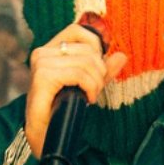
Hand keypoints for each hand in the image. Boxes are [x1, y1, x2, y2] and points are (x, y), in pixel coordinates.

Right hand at [24, 23, 127, 157]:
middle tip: (95, 89)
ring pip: (85, 62)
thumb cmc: (63, 108)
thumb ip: (103, 70)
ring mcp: (41, 63)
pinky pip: (79, 74)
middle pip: (87, 49)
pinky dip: (89, 88)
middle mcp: (43, 52)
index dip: (95, 45)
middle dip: (99, 70)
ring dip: (95, 82)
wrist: (45, 134)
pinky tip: (86, 99)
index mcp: (50, 49)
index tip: (98, 67)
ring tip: (90, 96)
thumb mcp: (88, 85)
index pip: (78, 30)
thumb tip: (122, 56)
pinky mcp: (43, 77)